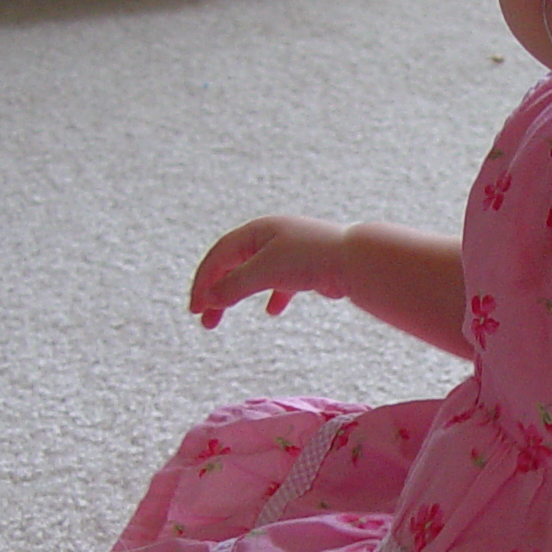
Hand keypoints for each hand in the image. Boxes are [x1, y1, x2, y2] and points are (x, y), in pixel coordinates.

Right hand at [189, 215, 349, 328]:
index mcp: (256, 231)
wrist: (355, 260)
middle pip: (231, 266)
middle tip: (204, 320)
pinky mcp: (305, 268)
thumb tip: (209, 299)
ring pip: (251, 276)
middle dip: (215, 292)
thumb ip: (235, 285)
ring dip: (234, 297)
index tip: (196, 309)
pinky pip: (279, 283)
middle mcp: (270, 238)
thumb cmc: (310, 258)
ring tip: (221, 319)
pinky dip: (272, 297)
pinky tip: (273, 312)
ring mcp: (288, 252)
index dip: (204, 282)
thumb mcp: (265, 271)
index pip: (219, 256)